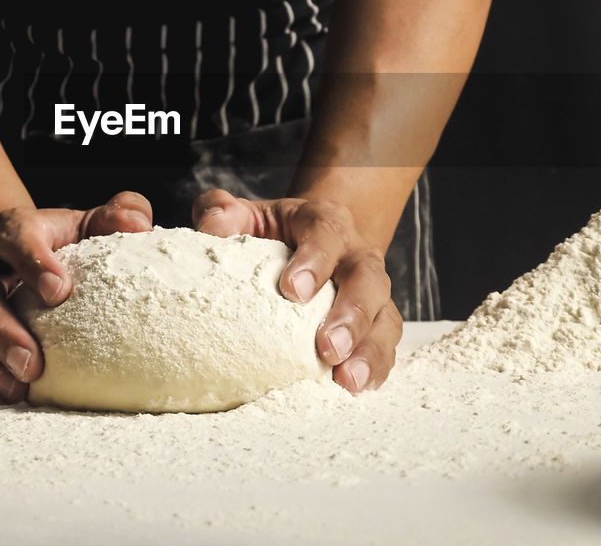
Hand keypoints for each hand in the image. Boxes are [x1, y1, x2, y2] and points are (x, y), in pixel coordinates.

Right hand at [0, 190, 152, 400]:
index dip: (31, 261)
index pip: (15, 237)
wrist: (27, 263)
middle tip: (32, 363)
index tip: (59, 292)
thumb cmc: (70, 247)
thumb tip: (140, 225)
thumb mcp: (95, 226)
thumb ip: (121, 215)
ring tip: (17, 388)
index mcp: (15, 231)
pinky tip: (1, 394)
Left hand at [192, 189, 401, 393]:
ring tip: (347, 380)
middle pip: (367, 279)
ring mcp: (373, 291)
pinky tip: (356, 389)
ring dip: (370, 350)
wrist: (312, 240)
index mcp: (324, 223)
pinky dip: (376, 367)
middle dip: (351, 315)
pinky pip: (386, 345)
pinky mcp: (377, 321)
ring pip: (385, 317)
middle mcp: (356, 255)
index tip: (293, 291)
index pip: (326, 233)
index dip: (315, 261)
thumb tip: (214, 223)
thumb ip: (223, 211)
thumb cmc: (273, 234)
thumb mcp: (247, 217)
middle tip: (328, 348)